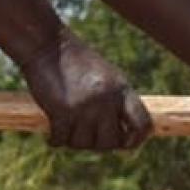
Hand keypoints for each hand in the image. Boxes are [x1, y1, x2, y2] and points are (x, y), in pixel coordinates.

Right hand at [19, 32, 152, 152]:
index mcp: (122, 90)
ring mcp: (85, 108)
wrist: (48, 45)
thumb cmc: (76, 61)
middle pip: (111, 142)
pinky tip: (52, 135)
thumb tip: (125, 133)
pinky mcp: (61, 112)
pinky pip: (61, 140)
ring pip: (84, 144)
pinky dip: (55, 140)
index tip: (123, 143)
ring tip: (67, 130)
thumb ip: (116, 101)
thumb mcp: (106, 77)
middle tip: (85, 135)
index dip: (136, 140)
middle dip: (98, 144)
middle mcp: (106, 101)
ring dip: (73, 141)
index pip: (142, 125)